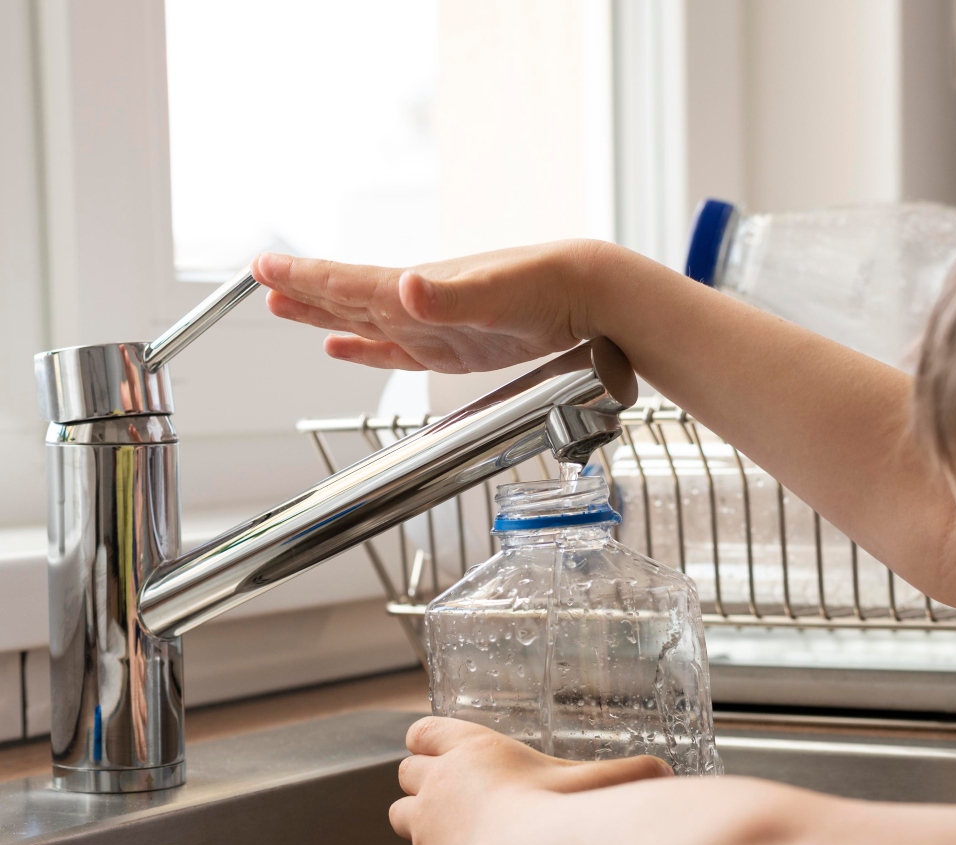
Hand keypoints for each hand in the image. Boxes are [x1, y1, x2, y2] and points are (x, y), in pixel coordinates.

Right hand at [252, 242, 613, 372]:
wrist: (582, 297)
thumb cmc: (542, 286)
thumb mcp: (495, 293)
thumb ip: (448, 297)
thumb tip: (404, 287)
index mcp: (416, 289)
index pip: (346, 282)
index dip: (303, 278)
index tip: (261, 269)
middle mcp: (415, 305)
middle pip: (344, 298)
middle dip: (302, 293)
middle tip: (259, 283)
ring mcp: (430, 328)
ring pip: (361, 321)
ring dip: (322, 317)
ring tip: (284, 309)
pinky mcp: (449, 349)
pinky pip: (393, 349)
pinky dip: (363, 349)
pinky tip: (340, 347)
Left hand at [390, 716, 671, 844]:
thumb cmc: (559, 813)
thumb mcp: (596, 780)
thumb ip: (628, 772)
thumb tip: (665, 772)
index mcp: (471, 747)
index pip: (424, 731)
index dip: (429, 740)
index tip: (440, 749)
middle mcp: (439, 780)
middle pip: (404, 769)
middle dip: (422, 779)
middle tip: (450, 793)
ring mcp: (426, 823)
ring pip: (399, 811)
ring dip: (418, 816)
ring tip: (449, 828)